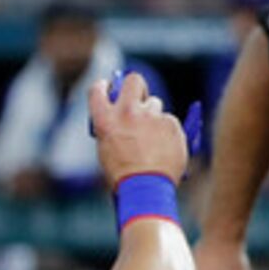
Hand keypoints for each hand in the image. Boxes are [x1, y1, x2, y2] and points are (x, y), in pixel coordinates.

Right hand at [87, 71, 187, 190]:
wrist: (145, 188)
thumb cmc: (123, 175)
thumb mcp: (106, 149)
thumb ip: (112, 127)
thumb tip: (120, 117)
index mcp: (105, 120)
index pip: (97, 89)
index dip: (103, 87)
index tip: (108, 88)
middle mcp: (127, 112)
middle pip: (134, 80)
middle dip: (137, 87)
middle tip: (140, 99)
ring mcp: (151, 116)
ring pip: (155, 105)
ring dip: (153, 117)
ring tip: (152, 140)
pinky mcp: (171, 122)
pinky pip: (169, 121)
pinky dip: (167, 132)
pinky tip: (163, 148)